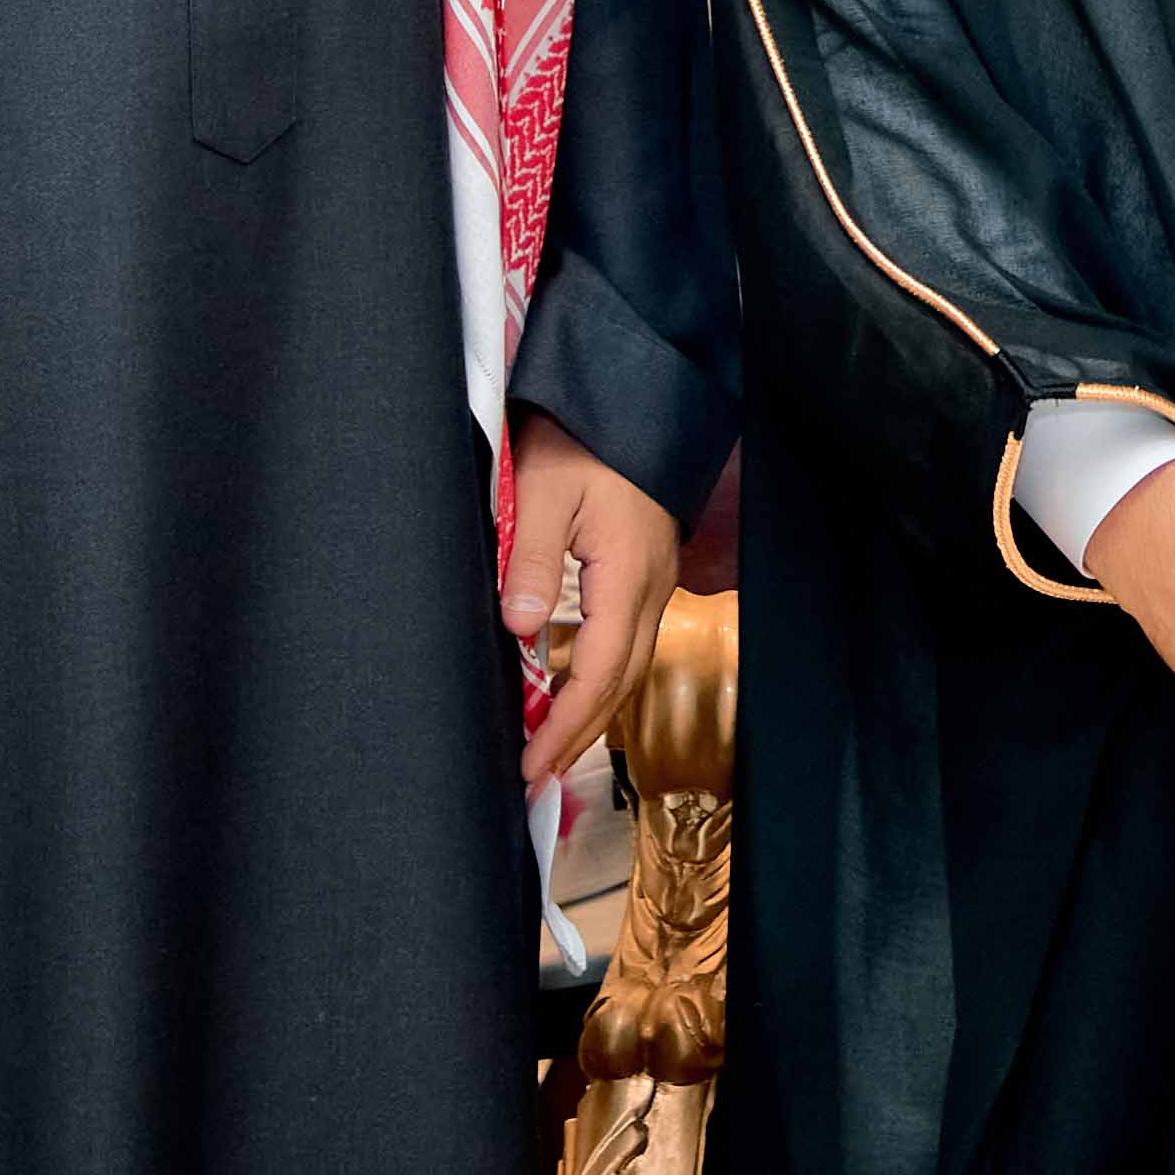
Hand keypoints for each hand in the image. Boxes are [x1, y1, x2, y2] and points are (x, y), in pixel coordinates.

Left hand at [507, 409, 685, 794]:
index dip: (564, 724)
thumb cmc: (584, 438)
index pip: (598, 671)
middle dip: (579, 735)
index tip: (530, 764)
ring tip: (549, 750)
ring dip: (591, 714)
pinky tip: (572, 692)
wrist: (633, 396)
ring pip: (628, 668)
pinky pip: (629, 644)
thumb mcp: (541, 491)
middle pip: (621, 683)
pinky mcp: (647, 572)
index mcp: (627, 575)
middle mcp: (650, 588)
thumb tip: (519, 631)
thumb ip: (530, 562)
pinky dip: (600, 681)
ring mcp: (655, 581)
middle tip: (535, 778)